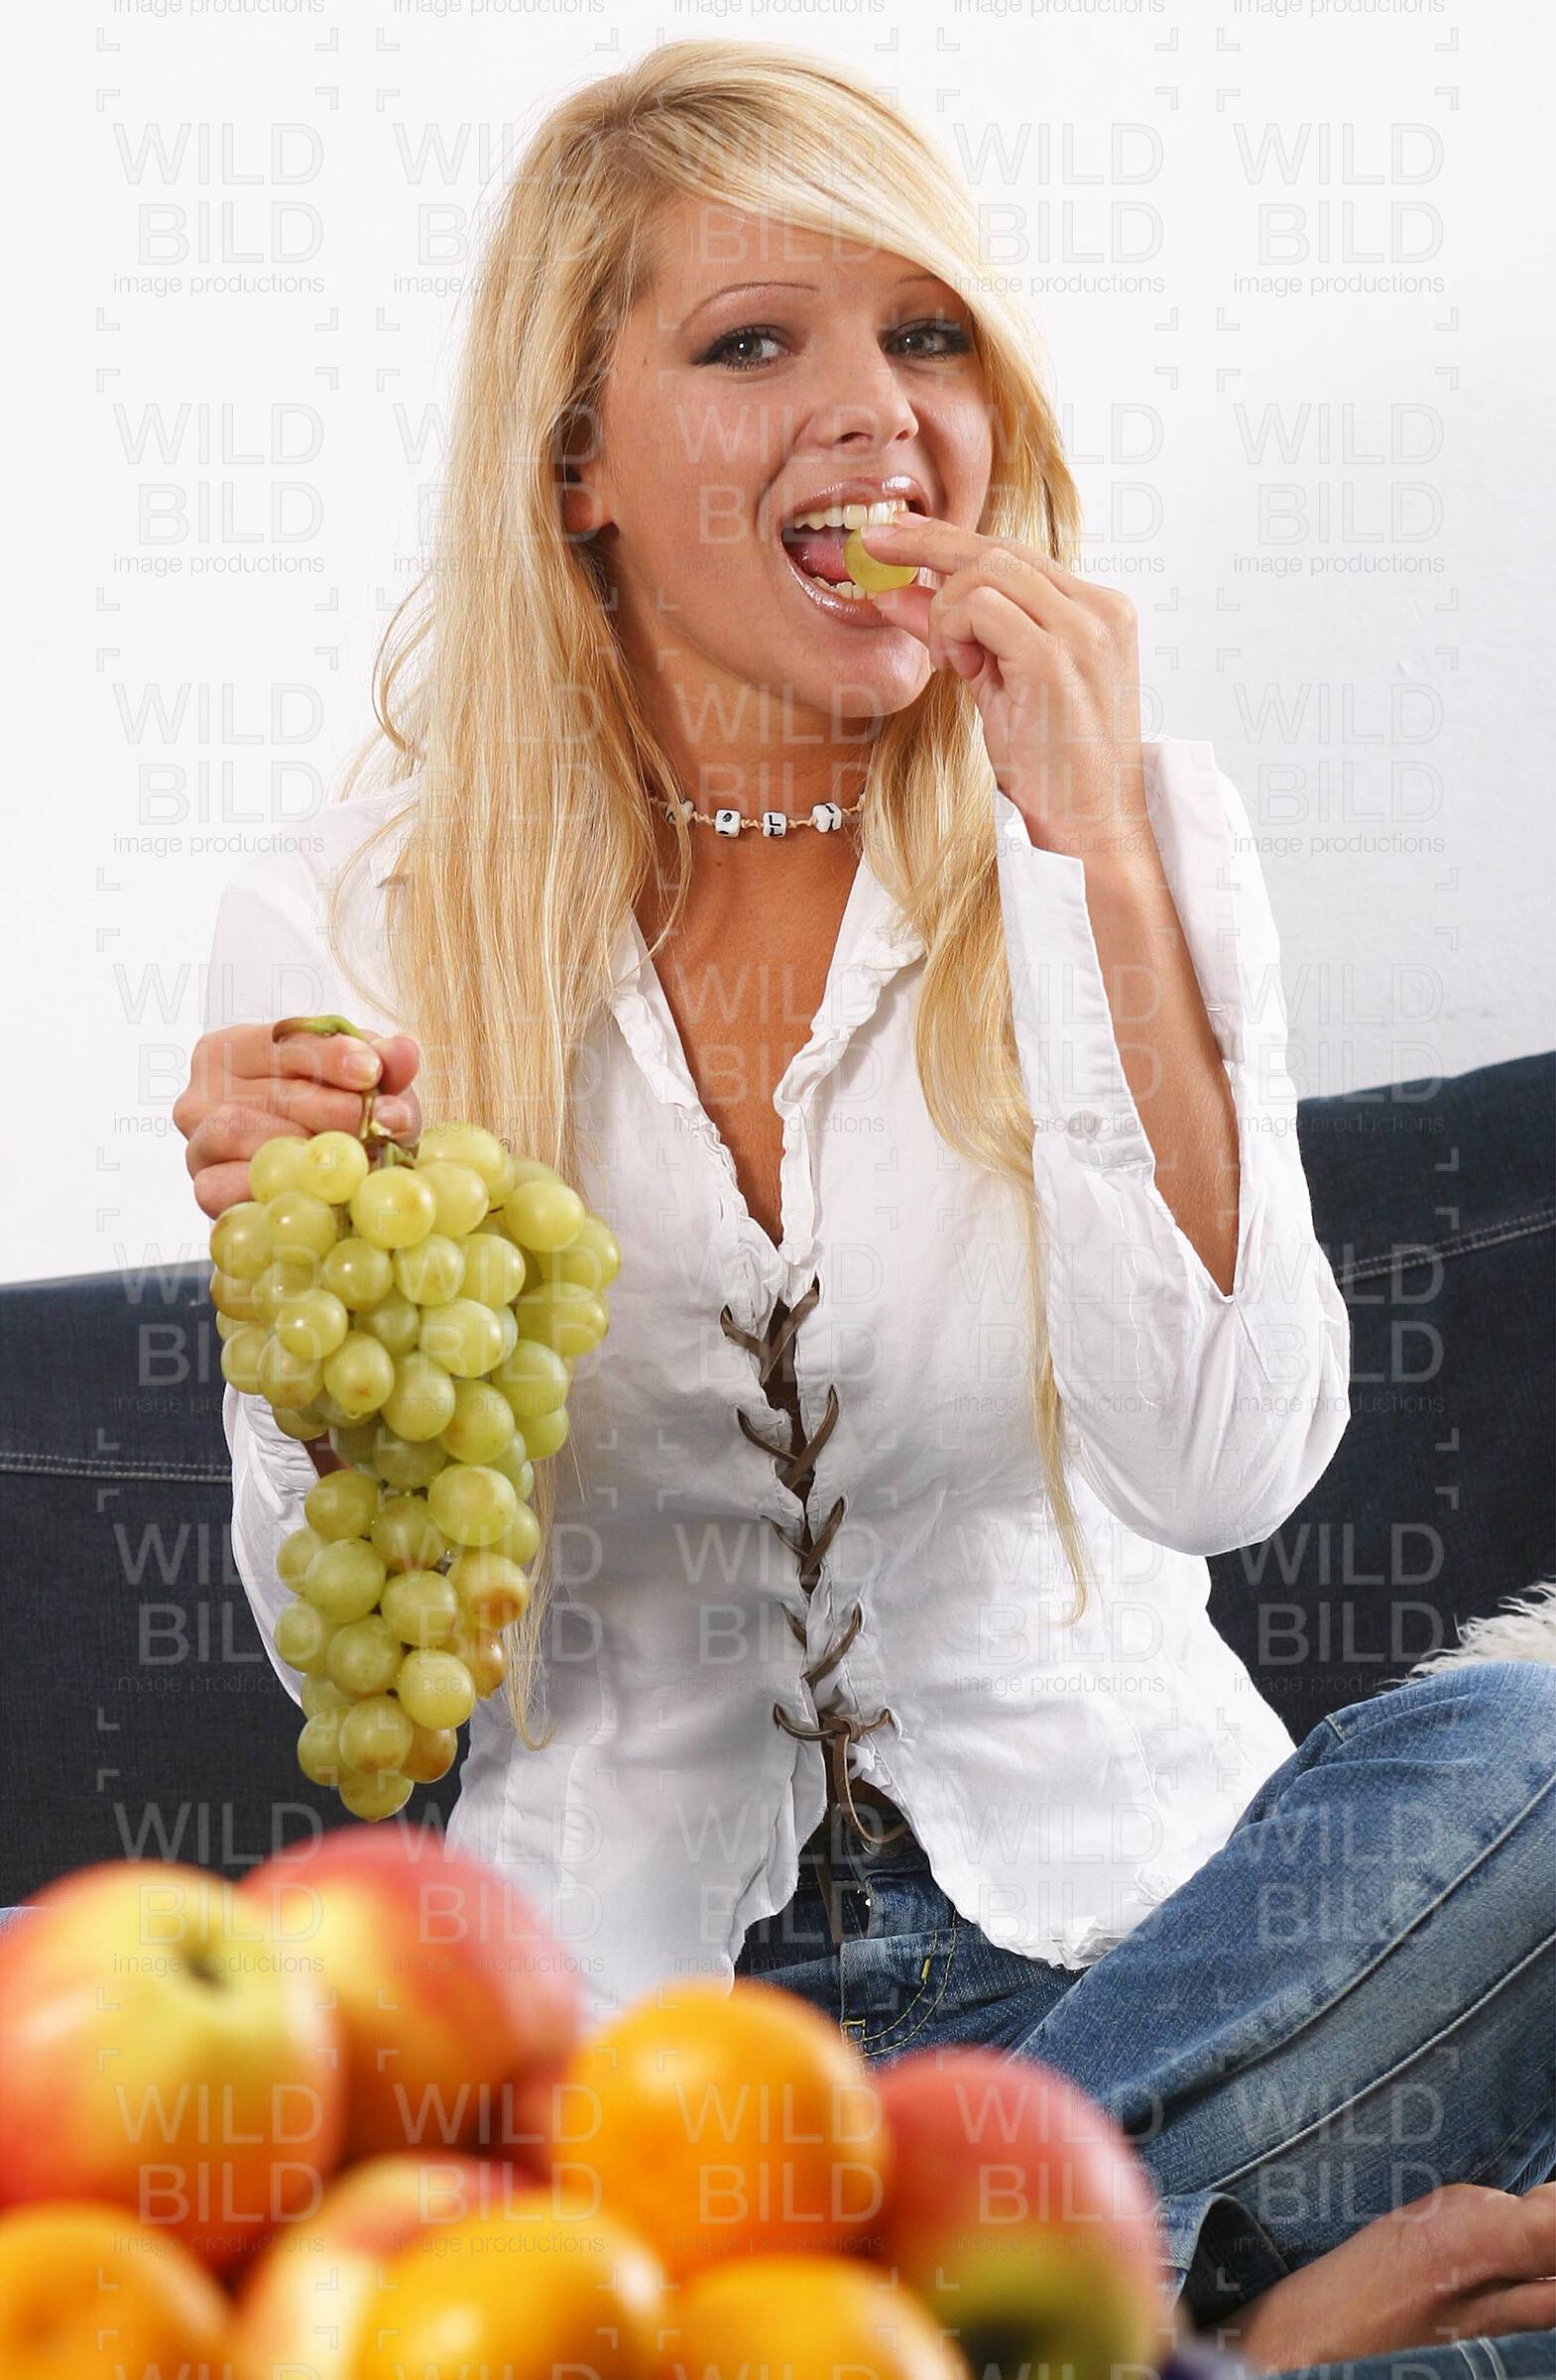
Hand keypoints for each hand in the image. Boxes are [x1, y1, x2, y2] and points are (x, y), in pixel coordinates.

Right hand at [174, 1022, 422, 1220]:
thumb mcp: (364, 1085)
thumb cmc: (335, 1115)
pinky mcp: (203, 1188)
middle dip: (334, 1108)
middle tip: (379, 1124)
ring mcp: (198, 1142)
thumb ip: (383, 1063)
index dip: (329, 1056)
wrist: (314, 1177)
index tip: (371, 1072)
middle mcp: (205, 1090)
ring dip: (305, 1148)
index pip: (283, 1041)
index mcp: (235, 1049)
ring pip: (242, 1133)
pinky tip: (317, 1190)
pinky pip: (227, 1185)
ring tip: (355, 1158)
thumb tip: (402, 1050)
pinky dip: (275, 1186)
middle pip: (270, 1091)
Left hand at [859, 514, 1153, 868]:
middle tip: (878, 544)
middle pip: (1001, 548)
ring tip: (950, 662)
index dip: (953, 542)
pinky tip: (956, 669)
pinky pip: (977, 607)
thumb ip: (962, 635)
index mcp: (1101, 612)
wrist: (1091, 832)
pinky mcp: (1053, 658)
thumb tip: (901, 594)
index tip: (903, 536)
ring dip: (944, 611)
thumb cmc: (1052, 771)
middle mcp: (1101, 610)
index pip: (1019, 555)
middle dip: (929, 543)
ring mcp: (1082, 631)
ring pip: (984, 571)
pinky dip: (950, 629)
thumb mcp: (1000, 686)